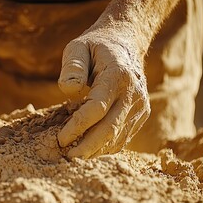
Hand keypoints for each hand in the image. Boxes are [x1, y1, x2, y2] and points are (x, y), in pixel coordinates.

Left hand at [57, 30, 149, 157]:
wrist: (126, 44)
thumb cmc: (95, 46)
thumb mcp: (78, 47)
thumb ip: (73, 66)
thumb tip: (69, 90)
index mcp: (118, 75)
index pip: (97, 108)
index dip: (78, 127)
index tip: (60, 139)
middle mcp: (134, 93)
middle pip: (110, 129)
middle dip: (87, 147)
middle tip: (67, 158)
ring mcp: (141, 106)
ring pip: (118, 137)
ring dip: (96, 151)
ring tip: (74, 157)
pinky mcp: (141, 114)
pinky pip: (124, 137)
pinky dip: (106, 147)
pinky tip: (89, 150)